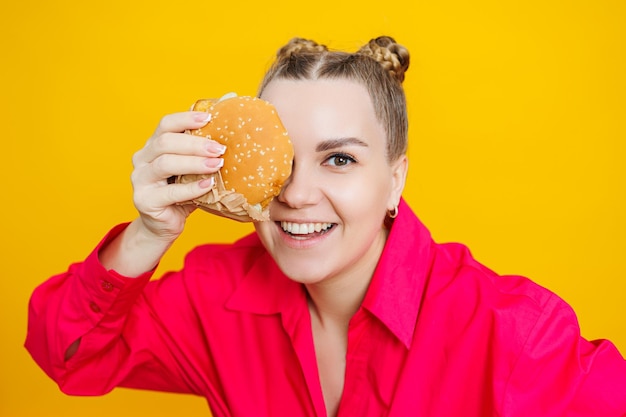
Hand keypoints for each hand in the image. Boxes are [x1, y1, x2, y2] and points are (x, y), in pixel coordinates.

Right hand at [131, 111, 225, 242]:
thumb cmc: (183, 192)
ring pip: (165, 164)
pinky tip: (208, 185)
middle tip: (221, 148)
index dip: (186, 119)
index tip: (210, 118)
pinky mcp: (144, 200)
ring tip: (217, 165)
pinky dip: (191, 188)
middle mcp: (142, 159)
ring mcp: (140, 180)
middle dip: (195, 143)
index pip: (165, 124)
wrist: (164, 224)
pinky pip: (170, 192)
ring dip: (194, 162)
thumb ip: (206, 145)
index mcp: (153, 146)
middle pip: (166, 142)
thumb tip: (231, 106)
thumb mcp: (195, 168)